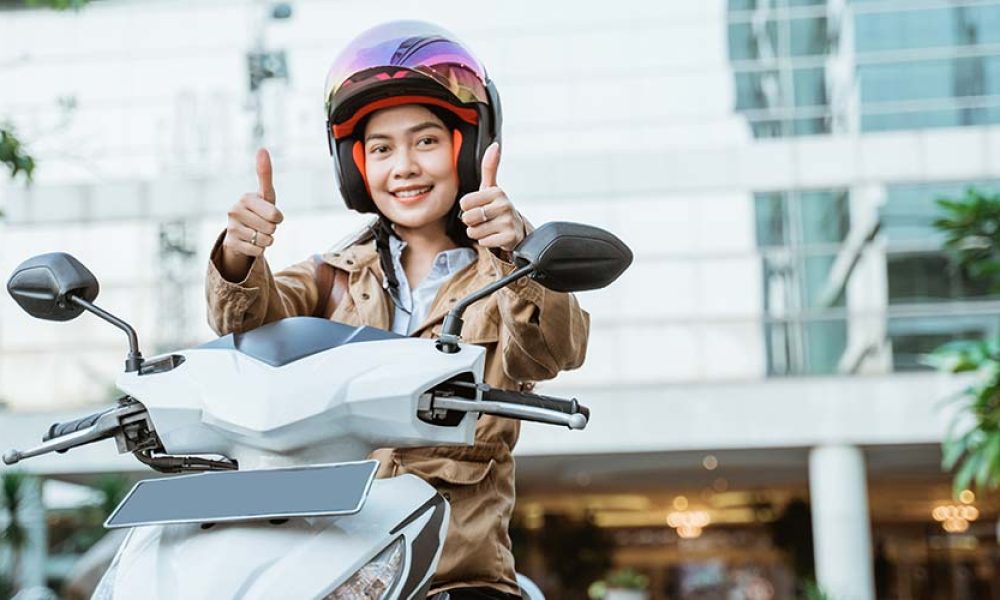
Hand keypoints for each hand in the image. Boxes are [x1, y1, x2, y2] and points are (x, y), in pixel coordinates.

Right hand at [219, 149, 284, 279]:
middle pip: (271, 228)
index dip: (277, 217)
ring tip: (256, 232)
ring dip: (266, 239)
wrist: (241, 232)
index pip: (275, 215)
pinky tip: (250, 242)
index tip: (269, 213)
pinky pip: (257, 251)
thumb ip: (265, 173)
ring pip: (265, 241)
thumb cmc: (258, 210)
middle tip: (262, 224)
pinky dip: (259, 249)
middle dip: (272, 229)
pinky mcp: (230, 244)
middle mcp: (234, 211)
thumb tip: (262, 149)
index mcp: (245, 198)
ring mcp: (231, 228)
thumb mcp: (265, 194)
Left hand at [459, 142, 526, 252]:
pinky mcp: (509, 237)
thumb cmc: (497, 207)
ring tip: (490, 227)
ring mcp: (508, 221)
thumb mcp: (491, 188)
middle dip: (472, 222)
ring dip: (478, 232)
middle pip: (468, 218)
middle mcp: (504, 205)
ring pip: (475, 231)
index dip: (468, 208)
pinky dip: (486, 242)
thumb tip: (495, 145)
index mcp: (496, 192)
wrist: (516, 229)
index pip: (465, 203)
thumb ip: (490, 167)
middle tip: (484, 219)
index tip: (479, 207)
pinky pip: (484, 242)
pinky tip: (495, 236)